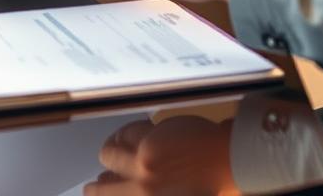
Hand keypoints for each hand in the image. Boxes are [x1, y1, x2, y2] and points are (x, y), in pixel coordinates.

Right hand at [84, 116, 236, 194]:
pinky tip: (126, 135)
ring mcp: (143, 165)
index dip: (98, 195)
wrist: (228, 161)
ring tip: (112, 153)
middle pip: (101, 186)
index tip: (93, 193)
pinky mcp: (149, 140)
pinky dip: (124, 133)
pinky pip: (125, 133)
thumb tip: (133, 189)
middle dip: (97, 185)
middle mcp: (142, 189)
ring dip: (109, 154)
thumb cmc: (211, 186)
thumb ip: (148, 192)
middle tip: (95, 184)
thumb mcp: (173, 195)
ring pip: (108, 155)